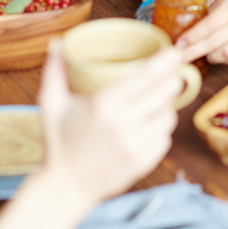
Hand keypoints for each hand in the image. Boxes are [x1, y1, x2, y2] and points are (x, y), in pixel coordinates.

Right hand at [37, 39, 180, 203]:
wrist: (66, 186)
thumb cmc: (59, 141)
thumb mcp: (51, 104)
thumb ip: (55, 70)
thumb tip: (57, 42)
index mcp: (103, 104)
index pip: (145, 76)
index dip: (165, 62)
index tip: (176, 52)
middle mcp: (123, 124)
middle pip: (164, 93)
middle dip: (171, 81)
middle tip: (172, 75)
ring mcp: (136, 145)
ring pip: (169, 116)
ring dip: (166, 107)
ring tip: (155, 104)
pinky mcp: (144, 162)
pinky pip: (165, 138)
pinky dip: (160, 130)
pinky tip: (149, 126)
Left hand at [177, 0, 227, 63]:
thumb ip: (216, 5)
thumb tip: (199, 19)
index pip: (210, 25)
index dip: (192, 37)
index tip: (178, 44)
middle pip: (214, 43)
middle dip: (192, 52)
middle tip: (177, 58)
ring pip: (226, 54)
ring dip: (210, 56)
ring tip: (200, 53)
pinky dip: (225, 57)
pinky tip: (218, 53)